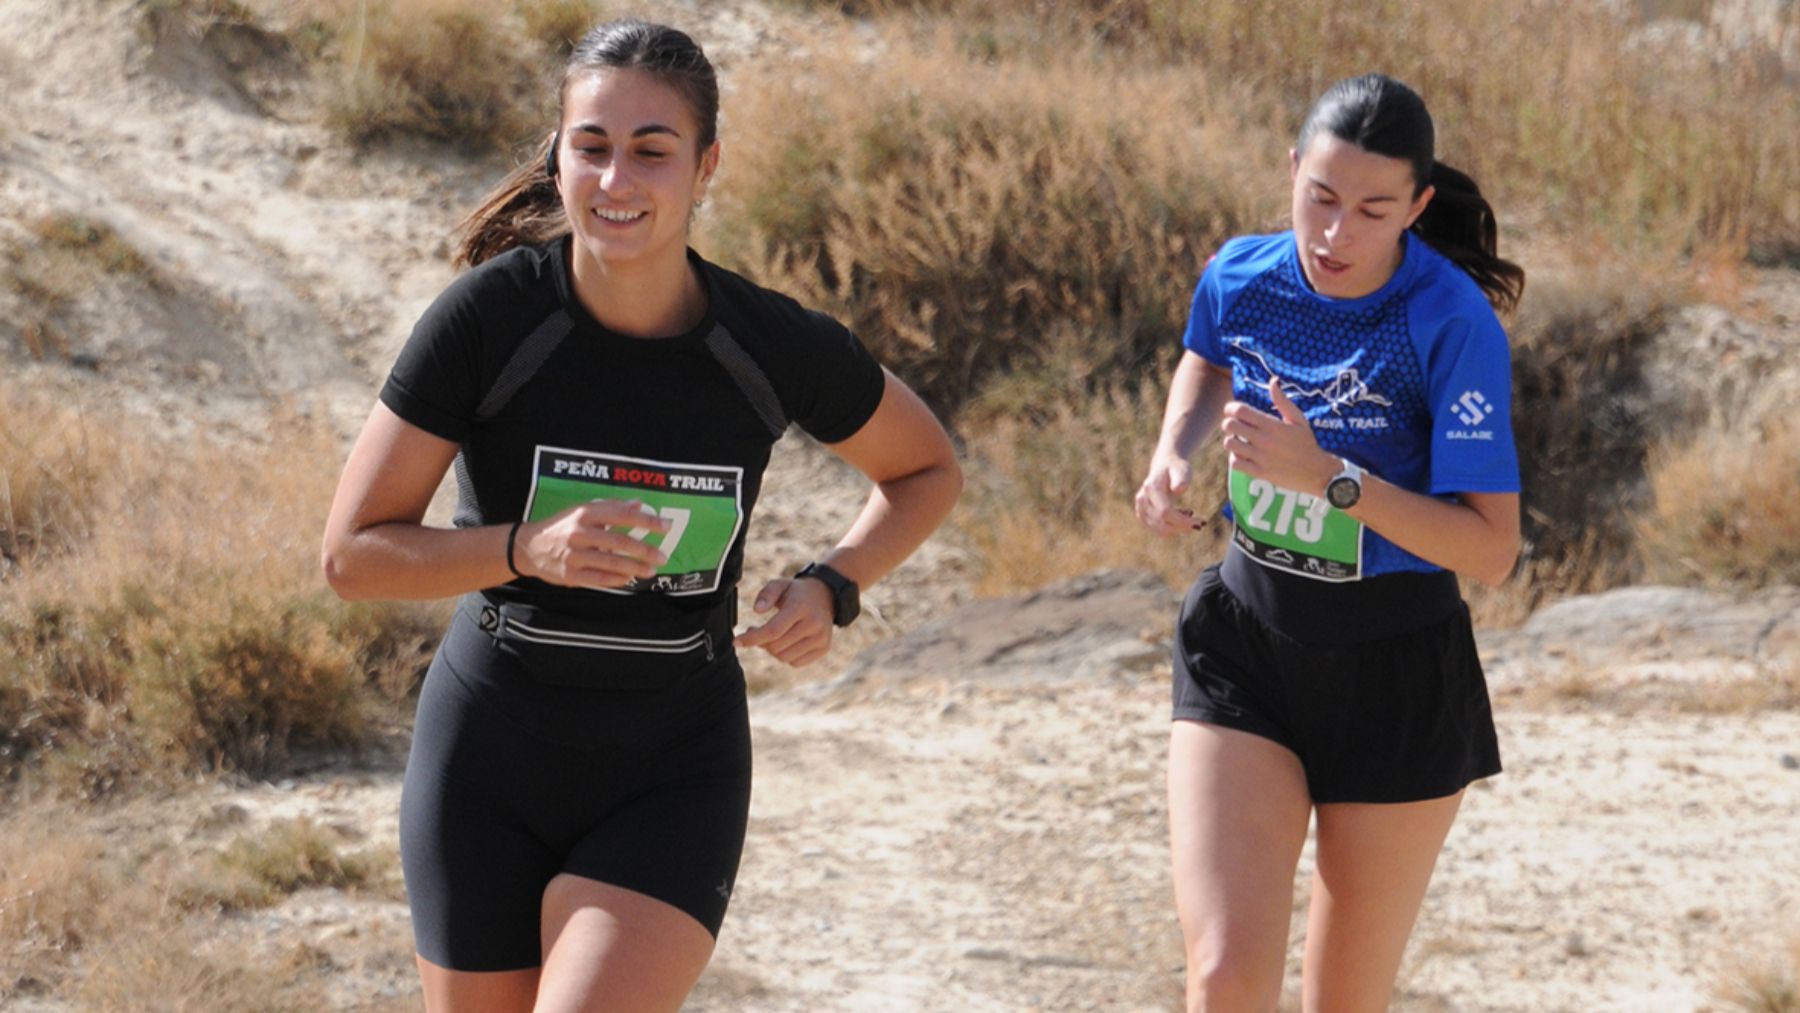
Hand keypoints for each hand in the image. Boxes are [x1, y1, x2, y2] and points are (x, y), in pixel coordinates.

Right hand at [515, 499, 669, 589]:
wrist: (528, 547)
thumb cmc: (562, 527)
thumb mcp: (583, 511)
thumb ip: (612, 507)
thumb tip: (639, 503)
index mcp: (585, 513)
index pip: (621, 515)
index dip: (646, 521)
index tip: (666, 526)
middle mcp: (579, 532)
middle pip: (618, 540)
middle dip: (644, 549)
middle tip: (663, 555)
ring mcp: (573, 555)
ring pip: (610, 561)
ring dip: (634, 567)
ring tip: (651, 570)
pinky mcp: (570, 574)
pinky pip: (598, 578)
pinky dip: (616, 579)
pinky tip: (629, 579)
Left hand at [734, 576, 833, 666]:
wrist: (826, 596)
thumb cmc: (796, 592)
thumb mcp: (780, 585)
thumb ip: (766, 594)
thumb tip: (757, 610)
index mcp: (801, 607)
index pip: (773, 630)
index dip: (752, 638)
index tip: (736, 642)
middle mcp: (814, 624)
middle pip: (776, 646)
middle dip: (760, 642)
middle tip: (755, 630)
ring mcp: (821, 638)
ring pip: (784, 657)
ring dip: (772, 649)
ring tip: (772, 635)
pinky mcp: (824, 648)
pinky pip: (795, 663)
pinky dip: (786, 655)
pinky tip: (786, 641)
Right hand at [1135, 456, 1204, 535]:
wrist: (1164, 465)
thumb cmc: (1176, 468)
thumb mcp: (1182, 470)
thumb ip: (1181, 478)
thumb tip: (1178, 489)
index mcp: (1151, 488)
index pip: (1166, 512)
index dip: (1183, 521)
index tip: (1201, 521)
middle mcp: (1142, 499)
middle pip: (1162, 524)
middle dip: (1182, 527)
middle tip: (1200, 523)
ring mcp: (1140, 508)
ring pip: (1160, 530)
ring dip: (1178, 528)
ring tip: (1189, 514)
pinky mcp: (1142, 515)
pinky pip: (1158, 529)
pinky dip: (1171, 527)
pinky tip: (1180, 515)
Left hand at [1219, 377, 1337, 494]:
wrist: (1316, 472)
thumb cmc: (1306, 442)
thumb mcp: (1298, 419)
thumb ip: (1282, 401)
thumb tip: (1273, 381)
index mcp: (1272, 425)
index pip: (1240, 411)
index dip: (1230, 408)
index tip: (1232, 410)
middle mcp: (1264, 440)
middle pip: (1230, 426)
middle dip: (1228, 423)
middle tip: (1235, 425)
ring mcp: (1260, 457)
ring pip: (1230, 444)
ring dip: (1231, 440)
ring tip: (1239, 441)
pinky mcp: (1259, 472)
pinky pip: (1235, 463)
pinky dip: (1235, 458)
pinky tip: (1243, 455)